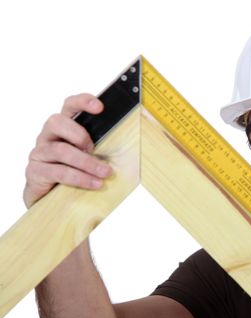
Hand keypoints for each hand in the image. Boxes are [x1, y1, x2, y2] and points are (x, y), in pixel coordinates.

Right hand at [23, 93, 111, 207]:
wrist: (53, 200)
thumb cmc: (77, 172)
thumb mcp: (92, 156)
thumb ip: (103, 145)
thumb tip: (131, 140)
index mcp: (64, 127)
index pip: (69, 106)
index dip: (82, 102)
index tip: (100, 107)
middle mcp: (49, 136)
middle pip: (56, 122)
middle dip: (79, 134)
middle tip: (95, 149)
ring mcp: (40, 153)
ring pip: (60, 150)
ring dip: (87, 162)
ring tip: (105, 172)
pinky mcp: (36, 172)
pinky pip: (58, 172)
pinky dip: (80, 178)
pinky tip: (94, 183)